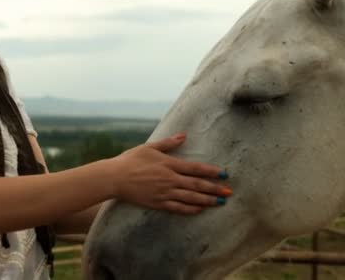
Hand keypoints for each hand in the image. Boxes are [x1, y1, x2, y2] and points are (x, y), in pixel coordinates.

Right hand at [108, 133, 231, 214]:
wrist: (114, 178)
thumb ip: (168, 143)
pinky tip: (200, 209)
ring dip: (207, 200)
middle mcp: (169, 179)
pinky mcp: (158, 203)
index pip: (195, 168)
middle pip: (197, 185)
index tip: (224, 174)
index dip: (211, 171)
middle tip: (229, 192)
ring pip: (190, 198)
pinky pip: (178, 207)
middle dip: (214, 189)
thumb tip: (183, 135)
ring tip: (220, 202)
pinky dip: (190, 209)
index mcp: (169, 164)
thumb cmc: (130, 160)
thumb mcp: (149, 147)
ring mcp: (164, 193)